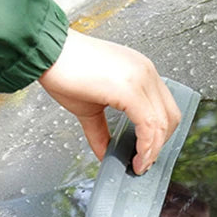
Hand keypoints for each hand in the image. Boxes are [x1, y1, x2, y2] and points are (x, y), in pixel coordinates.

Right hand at [38, 28, 180, 173]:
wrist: (46, 52)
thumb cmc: (64, 70)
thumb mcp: (89, 107)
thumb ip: (102, 132)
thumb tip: (106, 155)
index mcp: (141, 72)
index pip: (165, 108)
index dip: (160, 135)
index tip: (147, 153)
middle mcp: (146, 72)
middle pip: (170, 116)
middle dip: (160, 145)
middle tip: (144, 162)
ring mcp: (141, 78)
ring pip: (162, 122)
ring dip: (153, 150)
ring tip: (140, 165)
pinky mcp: (129, 88)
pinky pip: (148, 124)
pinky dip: (146, 146)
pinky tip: (136, 158)